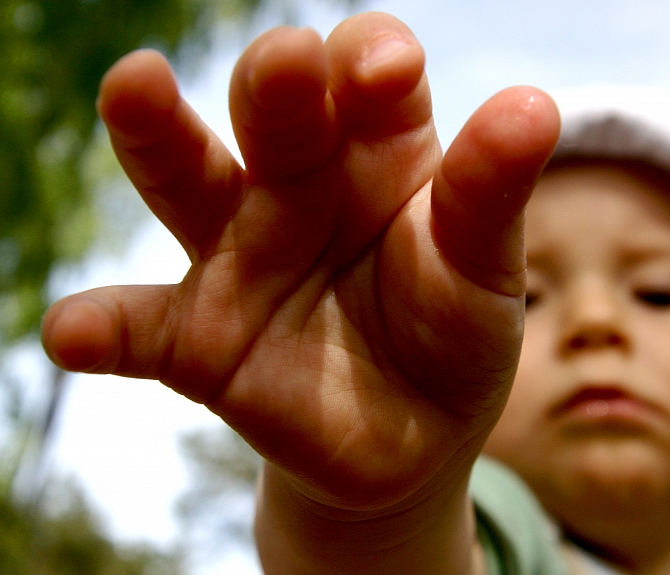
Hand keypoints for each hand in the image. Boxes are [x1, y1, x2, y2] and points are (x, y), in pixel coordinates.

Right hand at [42, 12, 558, 510]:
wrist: (412, 435)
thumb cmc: (452, 334)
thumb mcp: (483, 270)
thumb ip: (489, 198)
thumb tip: (534, 108)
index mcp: (379, 154)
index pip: (366, 76)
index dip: (370, 62)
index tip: (387, 72)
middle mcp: (300, 186)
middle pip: (275, 110)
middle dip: (277, 81)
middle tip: (286, 69)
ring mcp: (241, 258)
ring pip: (188, 181)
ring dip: (157, 136)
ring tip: (136, 89)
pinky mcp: (198, 339)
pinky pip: (137, 327)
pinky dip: (103, 328)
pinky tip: (74, 334)